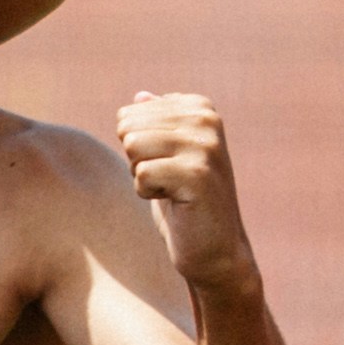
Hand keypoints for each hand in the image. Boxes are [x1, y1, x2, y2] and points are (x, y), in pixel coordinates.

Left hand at [117, 90, 260, 298]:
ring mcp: (206, 144)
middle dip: (137, 161)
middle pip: (129, 128)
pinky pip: (142, 174)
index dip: (138, 149)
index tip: (167, 167)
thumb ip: (156, 124)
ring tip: (172, 191)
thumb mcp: (167, 158)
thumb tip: (139, 95)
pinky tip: (176, 203)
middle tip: (167, 182)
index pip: (129, 115)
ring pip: (133, 147)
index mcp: (199, 108)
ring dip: (142, 177)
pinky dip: (148, 195)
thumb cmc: (184, 204)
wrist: (214, 249)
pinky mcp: (198, 173)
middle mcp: (206, 119)